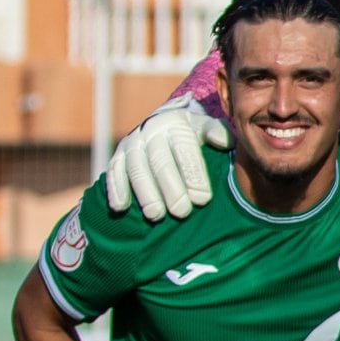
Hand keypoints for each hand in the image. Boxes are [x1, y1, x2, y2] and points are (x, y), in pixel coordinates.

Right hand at [103, 99, 224, 220]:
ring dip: (145, 194)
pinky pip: (114, 172)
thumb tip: (226, 142)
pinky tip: (121, 208)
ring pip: (136, 169)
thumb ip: (218, 133)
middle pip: (159, 162)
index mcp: (177, 124)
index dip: (193, 174)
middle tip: (182, 212)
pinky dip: (116, 190)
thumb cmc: (193, 134)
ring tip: (156, 216)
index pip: (185, 149)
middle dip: (171, 189)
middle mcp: (151, 131)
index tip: (203, 199)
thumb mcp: (207, 128)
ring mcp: (132, 144)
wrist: (164, 124)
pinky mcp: (117, 156)